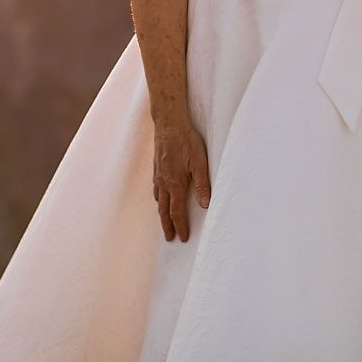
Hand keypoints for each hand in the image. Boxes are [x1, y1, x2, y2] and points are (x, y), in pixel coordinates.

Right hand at [151, 119, 211, 241]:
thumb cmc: (186, 140)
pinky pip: (156, 188)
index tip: (183, 238)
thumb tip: (205, 205)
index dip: (180, 226)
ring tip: (165, 222)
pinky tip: (161, 198)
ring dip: (162, 214)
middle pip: (164, 210)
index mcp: (175, 184)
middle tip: (170, 239)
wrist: (168, 123)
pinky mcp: (156, 167)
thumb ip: (202, 184)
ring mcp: (158, 175)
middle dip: (167, 226)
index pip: (176, 212)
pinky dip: (158, 199)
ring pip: (158, 200)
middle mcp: (164, 182)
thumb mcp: (199, 161)